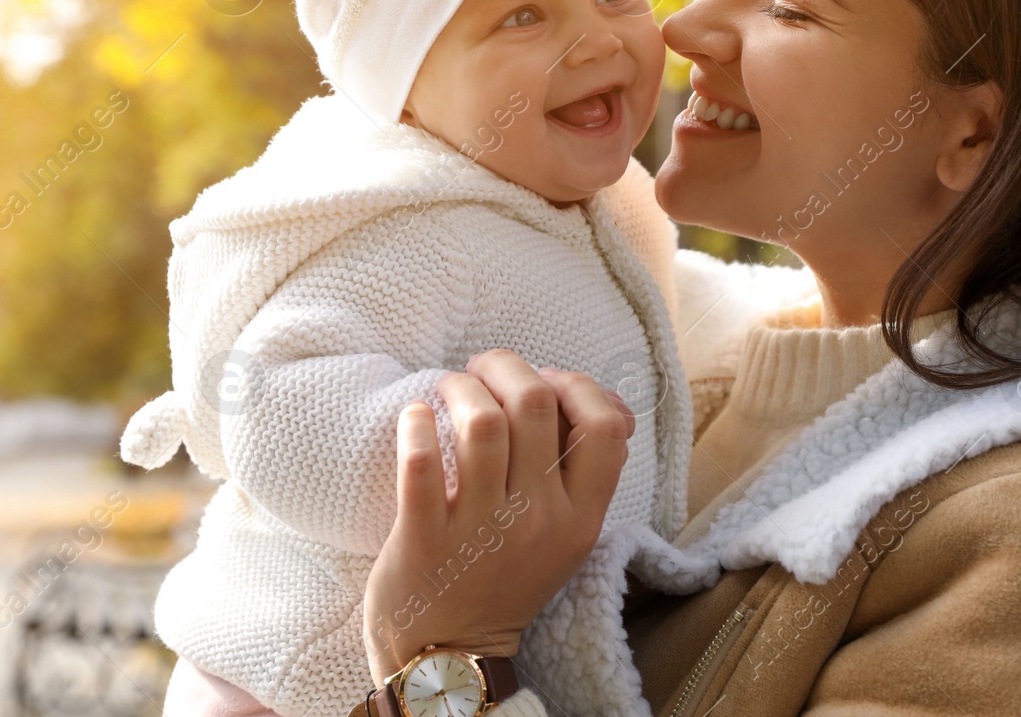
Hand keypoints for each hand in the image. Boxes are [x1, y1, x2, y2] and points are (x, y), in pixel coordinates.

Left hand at [362, 349, 635, 682]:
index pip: (604, 428)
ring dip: (461, 387)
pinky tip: (414, 416)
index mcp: (579, 519)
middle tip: (482, 367)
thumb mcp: (565, 533)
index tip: (545, 379)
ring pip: (482, 424)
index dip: (577, 385)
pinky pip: (421, 464)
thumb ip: (582, 470)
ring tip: (448, 388)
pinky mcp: (425, 538)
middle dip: (505, 366)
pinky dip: (415, 426)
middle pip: (535, 405)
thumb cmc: (506, 576)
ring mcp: (481, 530)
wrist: (450, 653)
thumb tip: (606, 397)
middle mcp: (537, 521)